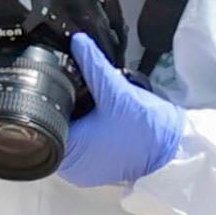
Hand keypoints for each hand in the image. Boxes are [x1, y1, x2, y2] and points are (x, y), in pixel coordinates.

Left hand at [50, 32, 184, 190]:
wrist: (173, 149)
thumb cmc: (143, 126)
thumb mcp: (116, 90)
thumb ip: (93, 64)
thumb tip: (78, 42)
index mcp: (69, 153)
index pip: (42, 123)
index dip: (46, 101)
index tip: (53, 84)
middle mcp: (71, 169)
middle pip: (51, 131)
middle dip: (60, 110)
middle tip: (68, 87)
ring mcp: (83, 172)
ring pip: (65, 139)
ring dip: (71, 121)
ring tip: (81, 100)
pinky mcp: (95, 171)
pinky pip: (80, 148)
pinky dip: (82, 132)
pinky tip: (91, 116)